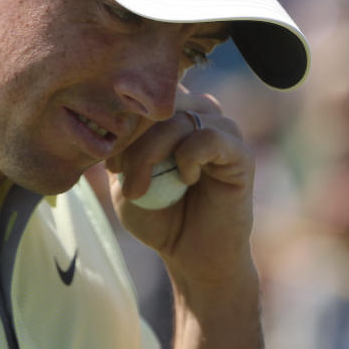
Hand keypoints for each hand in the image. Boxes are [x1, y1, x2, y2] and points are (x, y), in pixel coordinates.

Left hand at [105, 87, 256, 285]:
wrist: (191, 255)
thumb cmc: (158, 215)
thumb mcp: (125, 176)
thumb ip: (121, 143)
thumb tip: (109, 113)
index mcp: (175, 112)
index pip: (146, 93)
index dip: (121, 121)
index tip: (108, 161)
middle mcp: (201, 112)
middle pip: (158, 104)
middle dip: (131, 140)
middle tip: (118, 176)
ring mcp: (224, 129)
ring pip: (179, 120)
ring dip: (149, 155)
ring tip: (140, 190)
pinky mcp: (240, 153)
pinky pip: (207, 138)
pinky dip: (186, 159)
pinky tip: (185, 180)